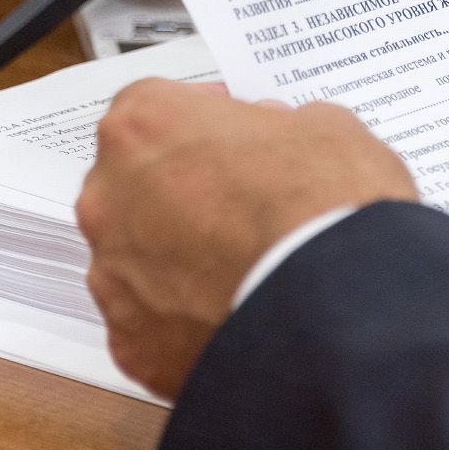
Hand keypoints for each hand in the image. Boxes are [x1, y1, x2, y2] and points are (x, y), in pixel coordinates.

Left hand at [75, 78, 417, 398]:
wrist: (338, 307)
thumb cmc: (324, 209)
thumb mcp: (322, 128)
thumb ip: (276, 127)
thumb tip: (273, 143)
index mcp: (147, 124)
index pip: (155, 108)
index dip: (197, 121)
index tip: (226, 136)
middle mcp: (110, 195)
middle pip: (133, 183)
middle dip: (179, 190)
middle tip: (237, 205)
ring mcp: (112, 273)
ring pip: (136, 257)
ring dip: (177, 257)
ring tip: (241, 268)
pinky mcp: (130, 341)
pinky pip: (149, 322)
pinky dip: (182, 318)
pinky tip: (232, 313)